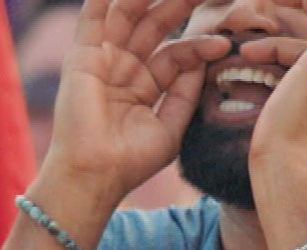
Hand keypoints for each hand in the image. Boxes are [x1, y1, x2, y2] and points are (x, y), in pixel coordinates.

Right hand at [38, 0, 232, 205]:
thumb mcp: (170, 128)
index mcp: (143, 86)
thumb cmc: (130, 161)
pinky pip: (92, 18)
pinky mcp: (82, 57)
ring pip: (128, 15)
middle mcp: (122, 68)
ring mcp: (102, 60)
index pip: (176, 54)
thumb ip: (186, 92)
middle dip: (179, 5)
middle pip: (155, 25)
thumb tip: (204, 57)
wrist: (95, 175)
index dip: (200, 45)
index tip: (224, 43)